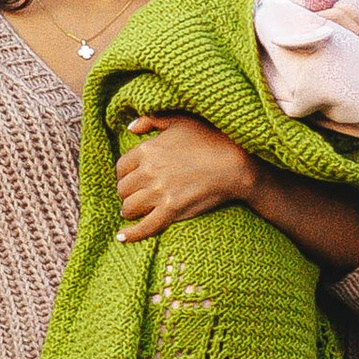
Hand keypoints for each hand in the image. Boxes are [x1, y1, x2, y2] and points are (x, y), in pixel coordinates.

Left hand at [113, 112, 260, 242]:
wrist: (236, 162)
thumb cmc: (211, 138)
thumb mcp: (180, 121)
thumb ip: (152, 121)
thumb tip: (130, 127)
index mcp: (148, 150)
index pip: (121, 168)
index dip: (124, 176)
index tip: (131, 180)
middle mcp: (149, 171)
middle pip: (123, 189)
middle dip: (127, 194)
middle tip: (135, 197)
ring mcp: (159, 191)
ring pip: (129, 207)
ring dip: (130, 211)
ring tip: (134, 212)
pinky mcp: (171, 209)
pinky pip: (144, 226)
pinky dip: (131, 234)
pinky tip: (122, 237)